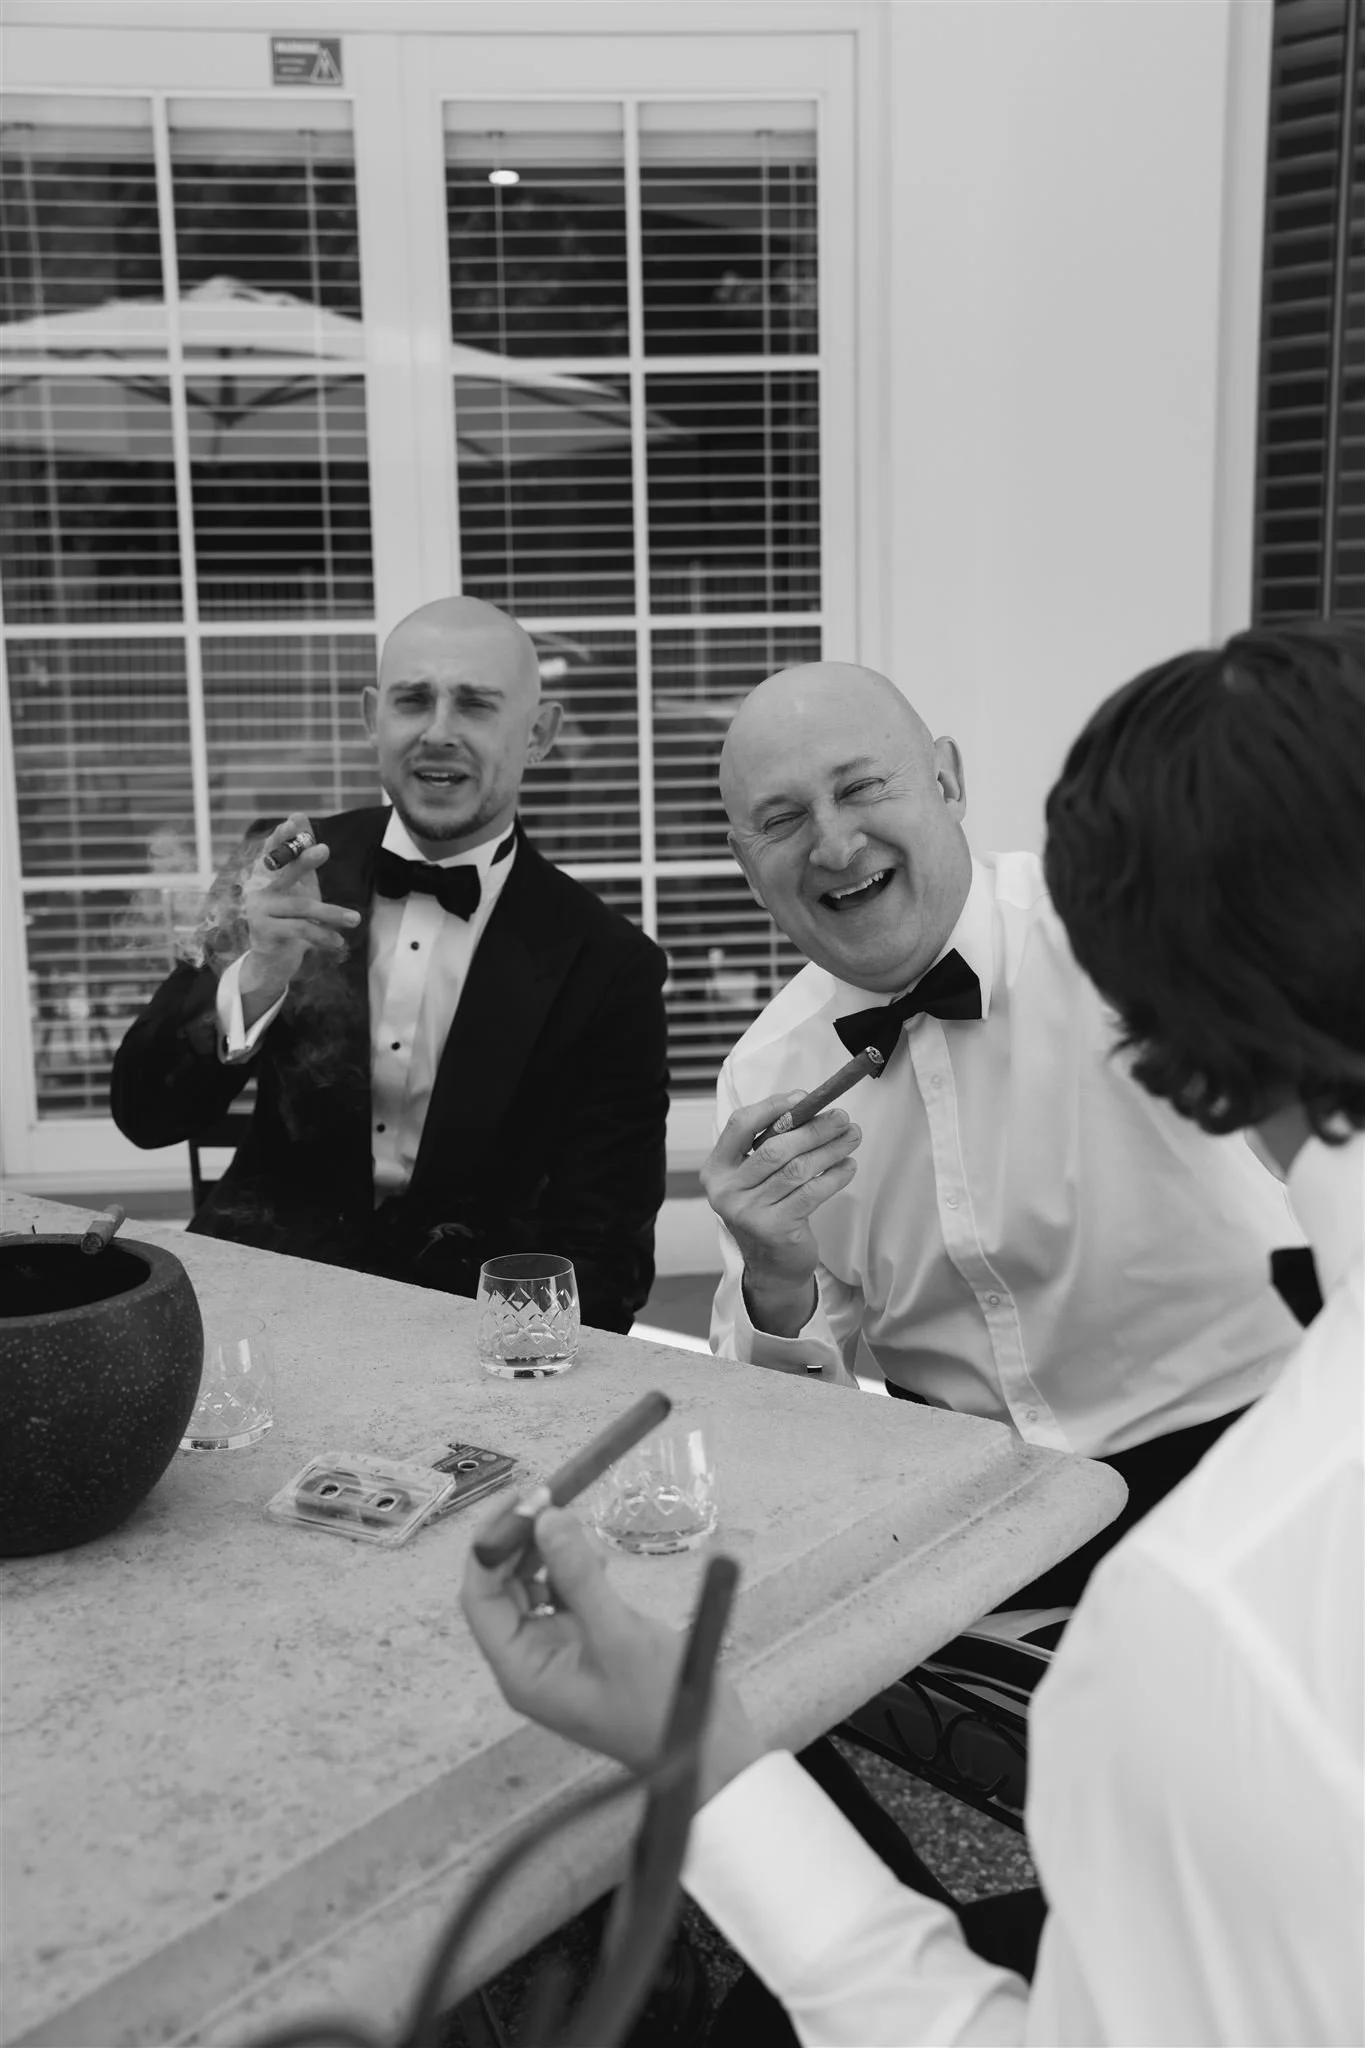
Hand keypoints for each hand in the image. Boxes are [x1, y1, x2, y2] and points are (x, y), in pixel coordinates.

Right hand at [238, 813, 359, 1014]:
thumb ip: (302, 856)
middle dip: (304, 861)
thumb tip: (300, 816)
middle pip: (284, 872)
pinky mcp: (265, 932)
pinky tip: (338, 942)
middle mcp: (258, 889)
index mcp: (266, 875)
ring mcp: (259, 911)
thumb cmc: (289, 917)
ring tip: (356, 920)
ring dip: (332, 913)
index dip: (282, 837)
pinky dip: (323, 935)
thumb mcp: (299, 886)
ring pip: (301, 906)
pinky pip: (301, 930)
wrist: (272, 960)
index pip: (273, 851)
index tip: (295, 820)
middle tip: (324, 849)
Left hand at [461, 1508, 760, 1800]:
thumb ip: (579, 1575)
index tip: (518, 1501)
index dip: (491, 1546)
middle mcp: (530, 1660)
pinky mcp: (583, 1645)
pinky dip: (572, 1571)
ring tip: (573, 1520)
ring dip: (547, 1552)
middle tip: (549, 1496)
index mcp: (522, 1669)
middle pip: (503, 1587)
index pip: (481, 1598)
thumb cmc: (661, 1705)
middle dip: (521, 1541)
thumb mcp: (618, 1634)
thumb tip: (545, 1518)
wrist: (707, 1747)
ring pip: (533, 1588)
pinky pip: (562, 1597)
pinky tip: (596, 1558)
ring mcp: (556, 1653)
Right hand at [700, 1095, 860, 1335]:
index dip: (772, 1107)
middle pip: (774, 1148)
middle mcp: (726, 1191)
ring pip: (797, 1170)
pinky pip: (811, 1193)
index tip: (803, 1098)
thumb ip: (770, 1144)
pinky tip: (848, 1166)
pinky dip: (834, 1176)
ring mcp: (748, 1212)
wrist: (771, 1265)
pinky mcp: (775, 1229)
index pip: (739, 1125)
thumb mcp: (757, 1176)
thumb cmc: (768, 1209)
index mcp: (716, 1169)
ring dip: (830, 1149)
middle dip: (813, 1128)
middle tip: (841, 1117)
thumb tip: (805, 1105)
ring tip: (852, 1136)